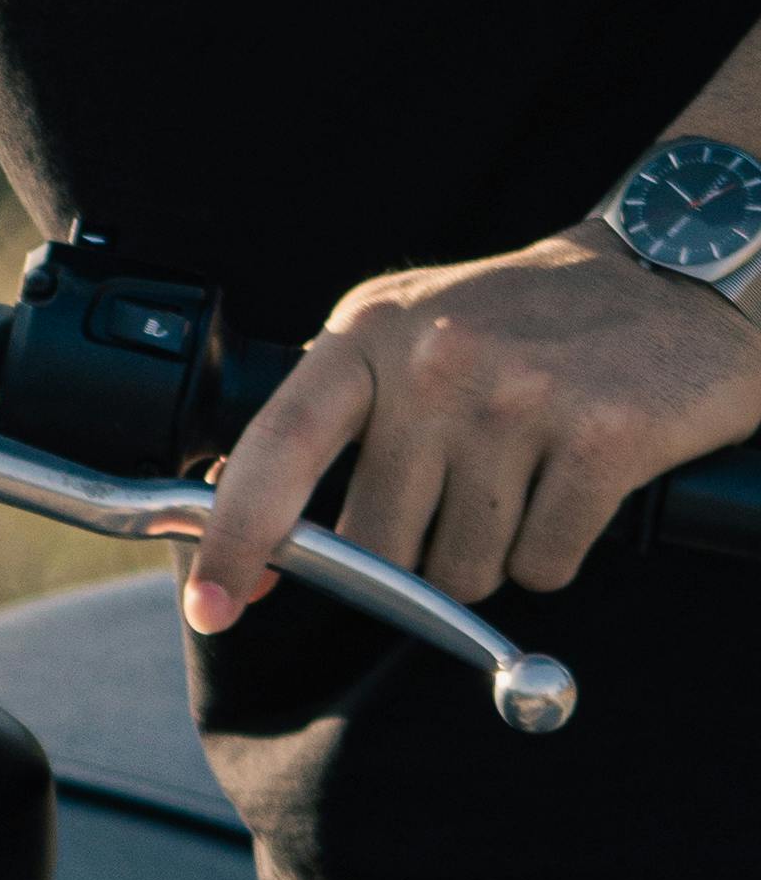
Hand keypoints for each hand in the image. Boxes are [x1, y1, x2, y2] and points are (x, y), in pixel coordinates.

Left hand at [183, 225, 760, 631]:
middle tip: (462, 492)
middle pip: (378, 545)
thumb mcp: (406, 330)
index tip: (212, 604)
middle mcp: (435, 363)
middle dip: (411, 553)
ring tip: (523, 472)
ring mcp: (521, 400)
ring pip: (462, 570)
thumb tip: (246, 526)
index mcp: (368, 333)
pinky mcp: (603, 441)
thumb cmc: (521, 320)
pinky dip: (554, 550)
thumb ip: (332, 416)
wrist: (667, 274)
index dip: (235, 535)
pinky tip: (572, 485)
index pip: (278, 447)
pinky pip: (544, 566)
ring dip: (490, 550)